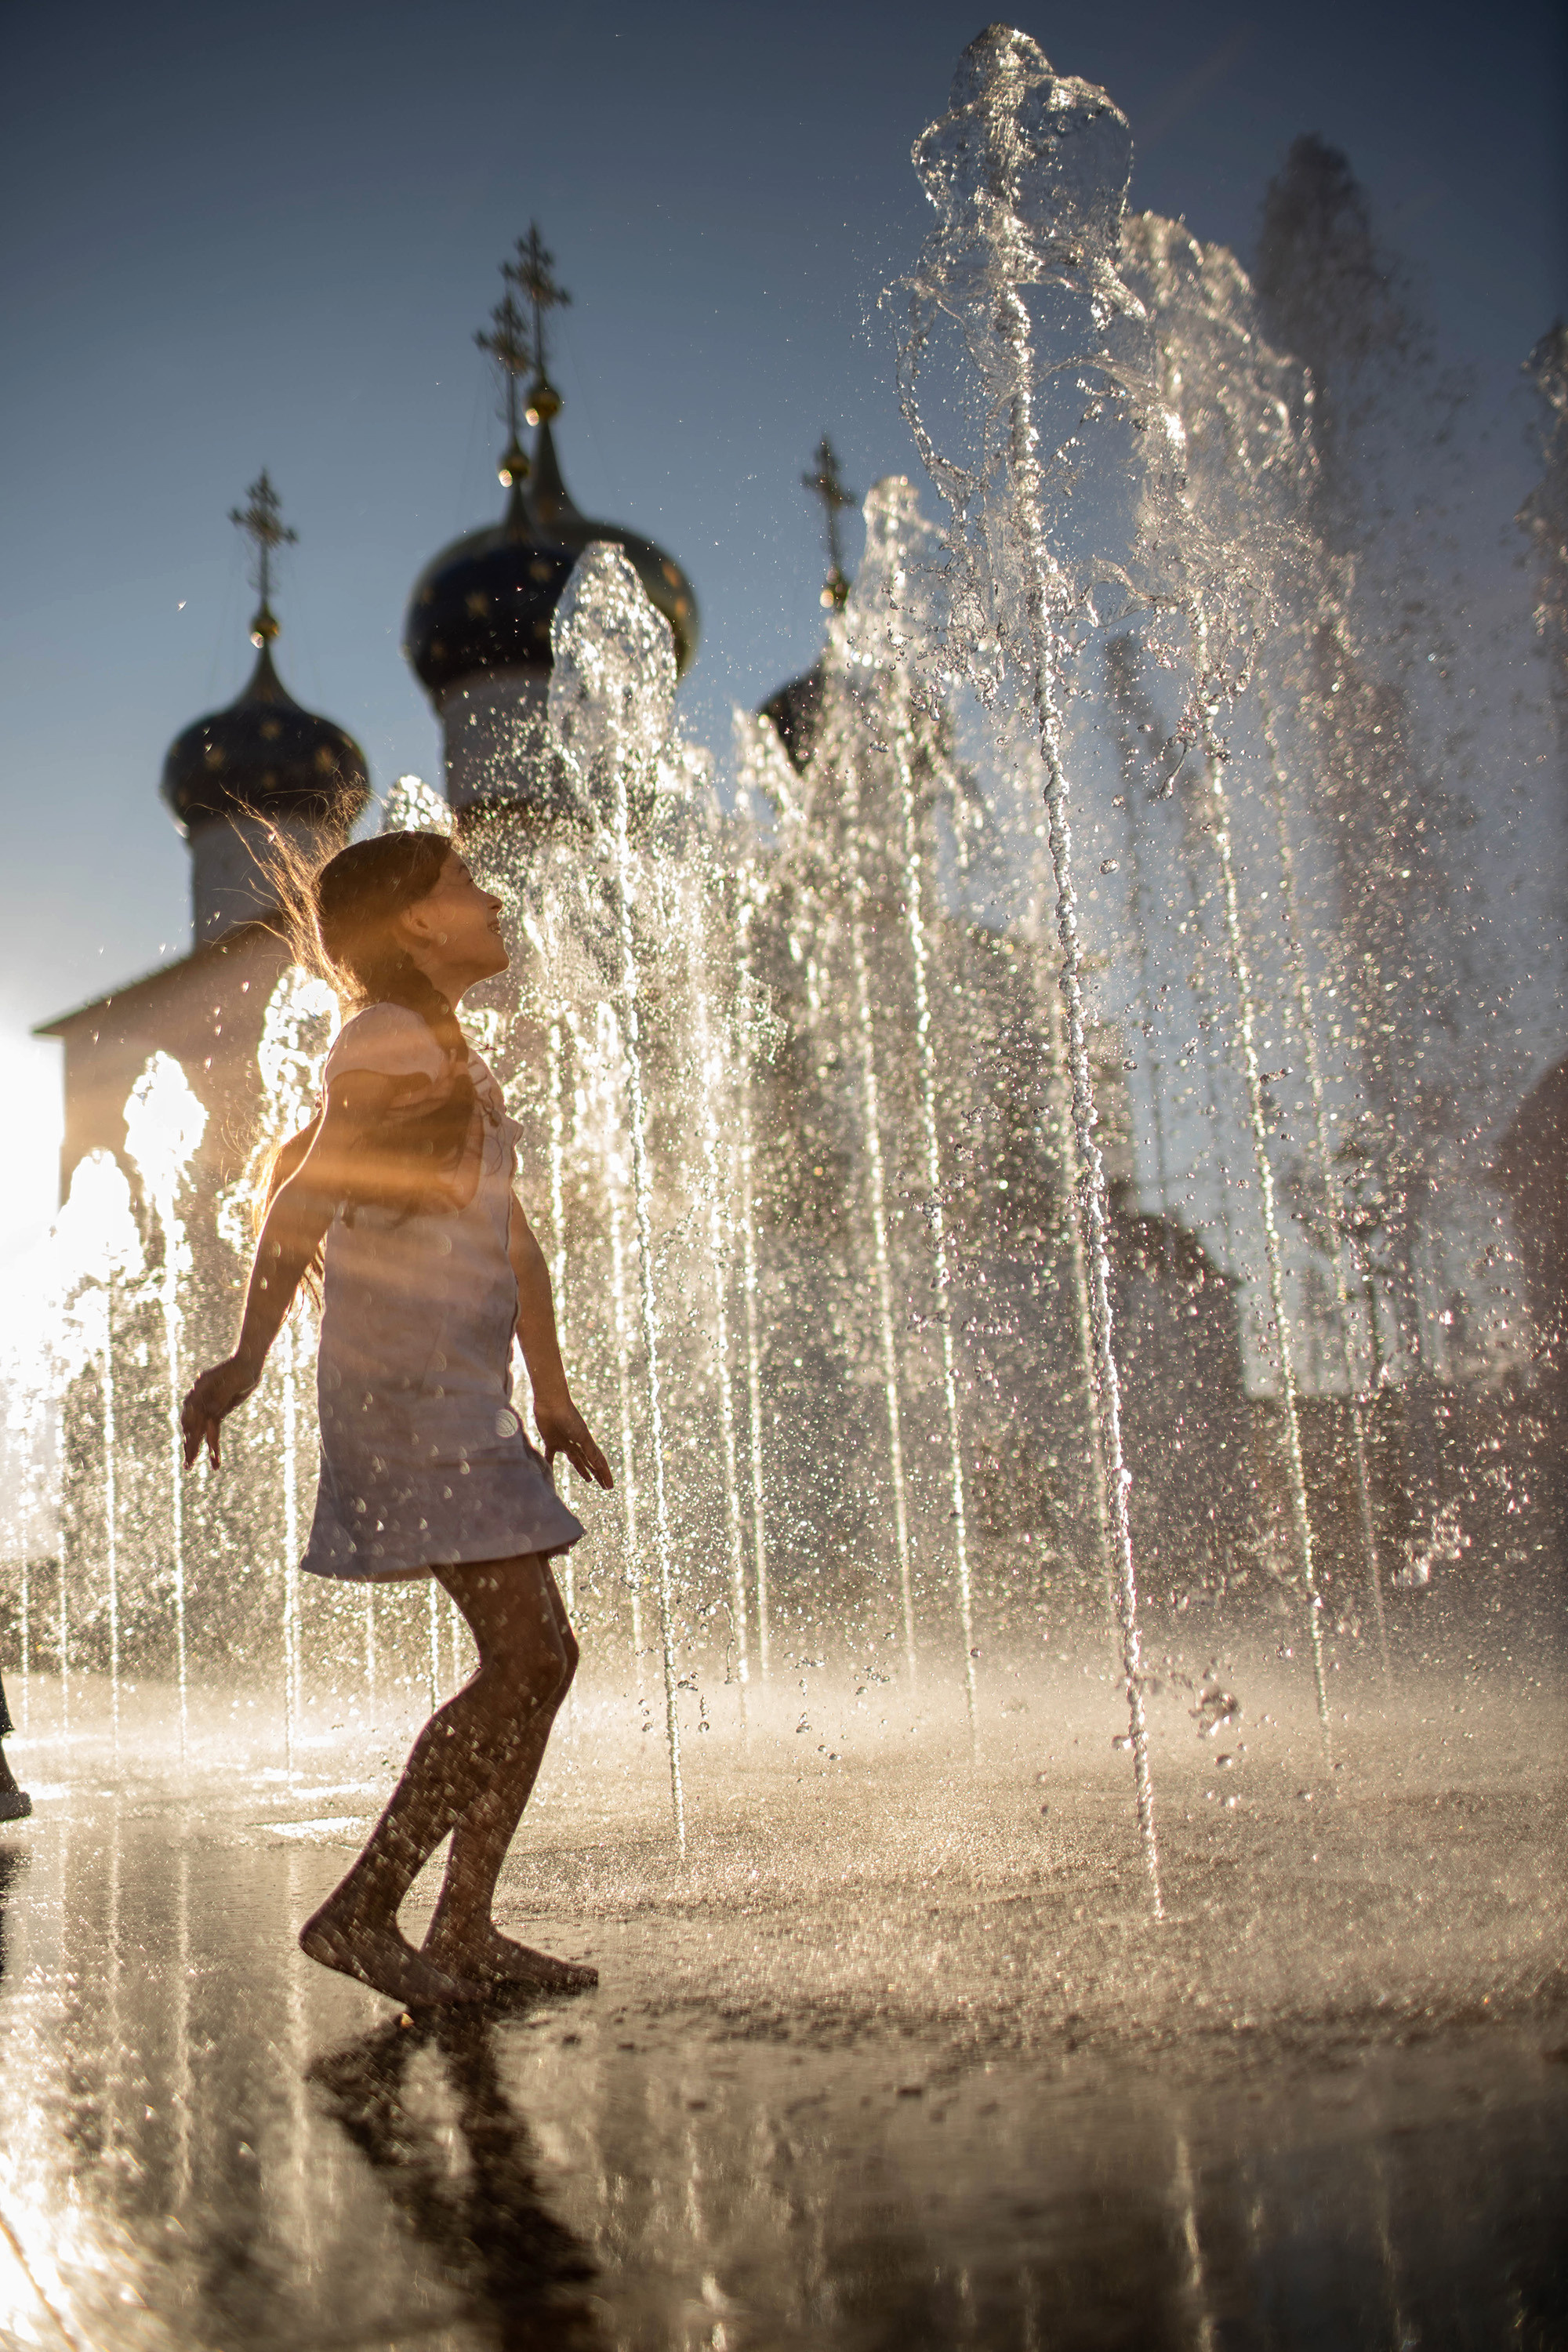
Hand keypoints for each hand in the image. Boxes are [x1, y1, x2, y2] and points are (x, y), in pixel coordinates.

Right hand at [181, 1355, 261, 1469]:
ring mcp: (208, 1406)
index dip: (193, 1428)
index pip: (194, 1412)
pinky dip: (212, 1445)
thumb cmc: (242, 1369)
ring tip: (189, 1466)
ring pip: (200, 1431)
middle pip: (193, 1424)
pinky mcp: (217, 1412)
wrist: (249, 1363)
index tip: (190, 1442)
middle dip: (190, 1444)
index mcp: (200, 1389)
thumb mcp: (235, 1381)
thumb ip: (222, 1395)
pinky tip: (213, 1459)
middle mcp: (200, 1399)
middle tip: (188, 1464)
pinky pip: (213, 1431)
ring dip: (196, 1448)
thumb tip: (209, 1410)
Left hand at [533, 1396, 613, 1489]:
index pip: (599, 1462)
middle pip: (590, 1463)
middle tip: (604, 1486)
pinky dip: (549, 1464)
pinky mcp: (551, 1441)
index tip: (610, 1487)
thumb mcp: (581, 1435)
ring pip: (576, 1460)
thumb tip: (599, 1466)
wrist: (551, 1402)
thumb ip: (589, 1451)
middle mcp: (577, 1444)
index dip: (605, 1474)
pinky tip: (548, 1472)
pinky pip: (550, 1456)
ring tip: (588, 1479)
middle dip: (598, 1474)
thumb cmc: (568, 1417)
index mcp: (587, 1442)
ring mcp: (564, 1443)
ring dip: (582, 1470)